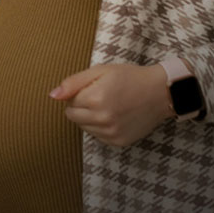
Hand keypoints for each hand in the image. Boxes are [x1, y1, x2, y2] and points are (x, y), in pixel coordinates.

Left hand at [51, 63, 172, 146]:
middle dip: (82, 106)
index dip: (80, 93)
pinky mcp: (119, 142)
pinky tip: (116, 117)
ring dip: (90, 118)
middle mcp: (102, 119)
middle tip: (101, 96)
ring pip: (84, 128)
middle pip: (73, 117)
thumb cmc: (130, 77)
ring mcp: (111, 133)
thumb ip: (73, 82)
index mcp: (95, 98)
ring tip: (110, 106)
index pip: (69, 102)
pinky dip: (102, 128)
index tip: (95, 87)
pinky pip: (98, 136)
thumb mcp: (100, 71)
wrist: (160, 92)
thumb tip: (52, 96)